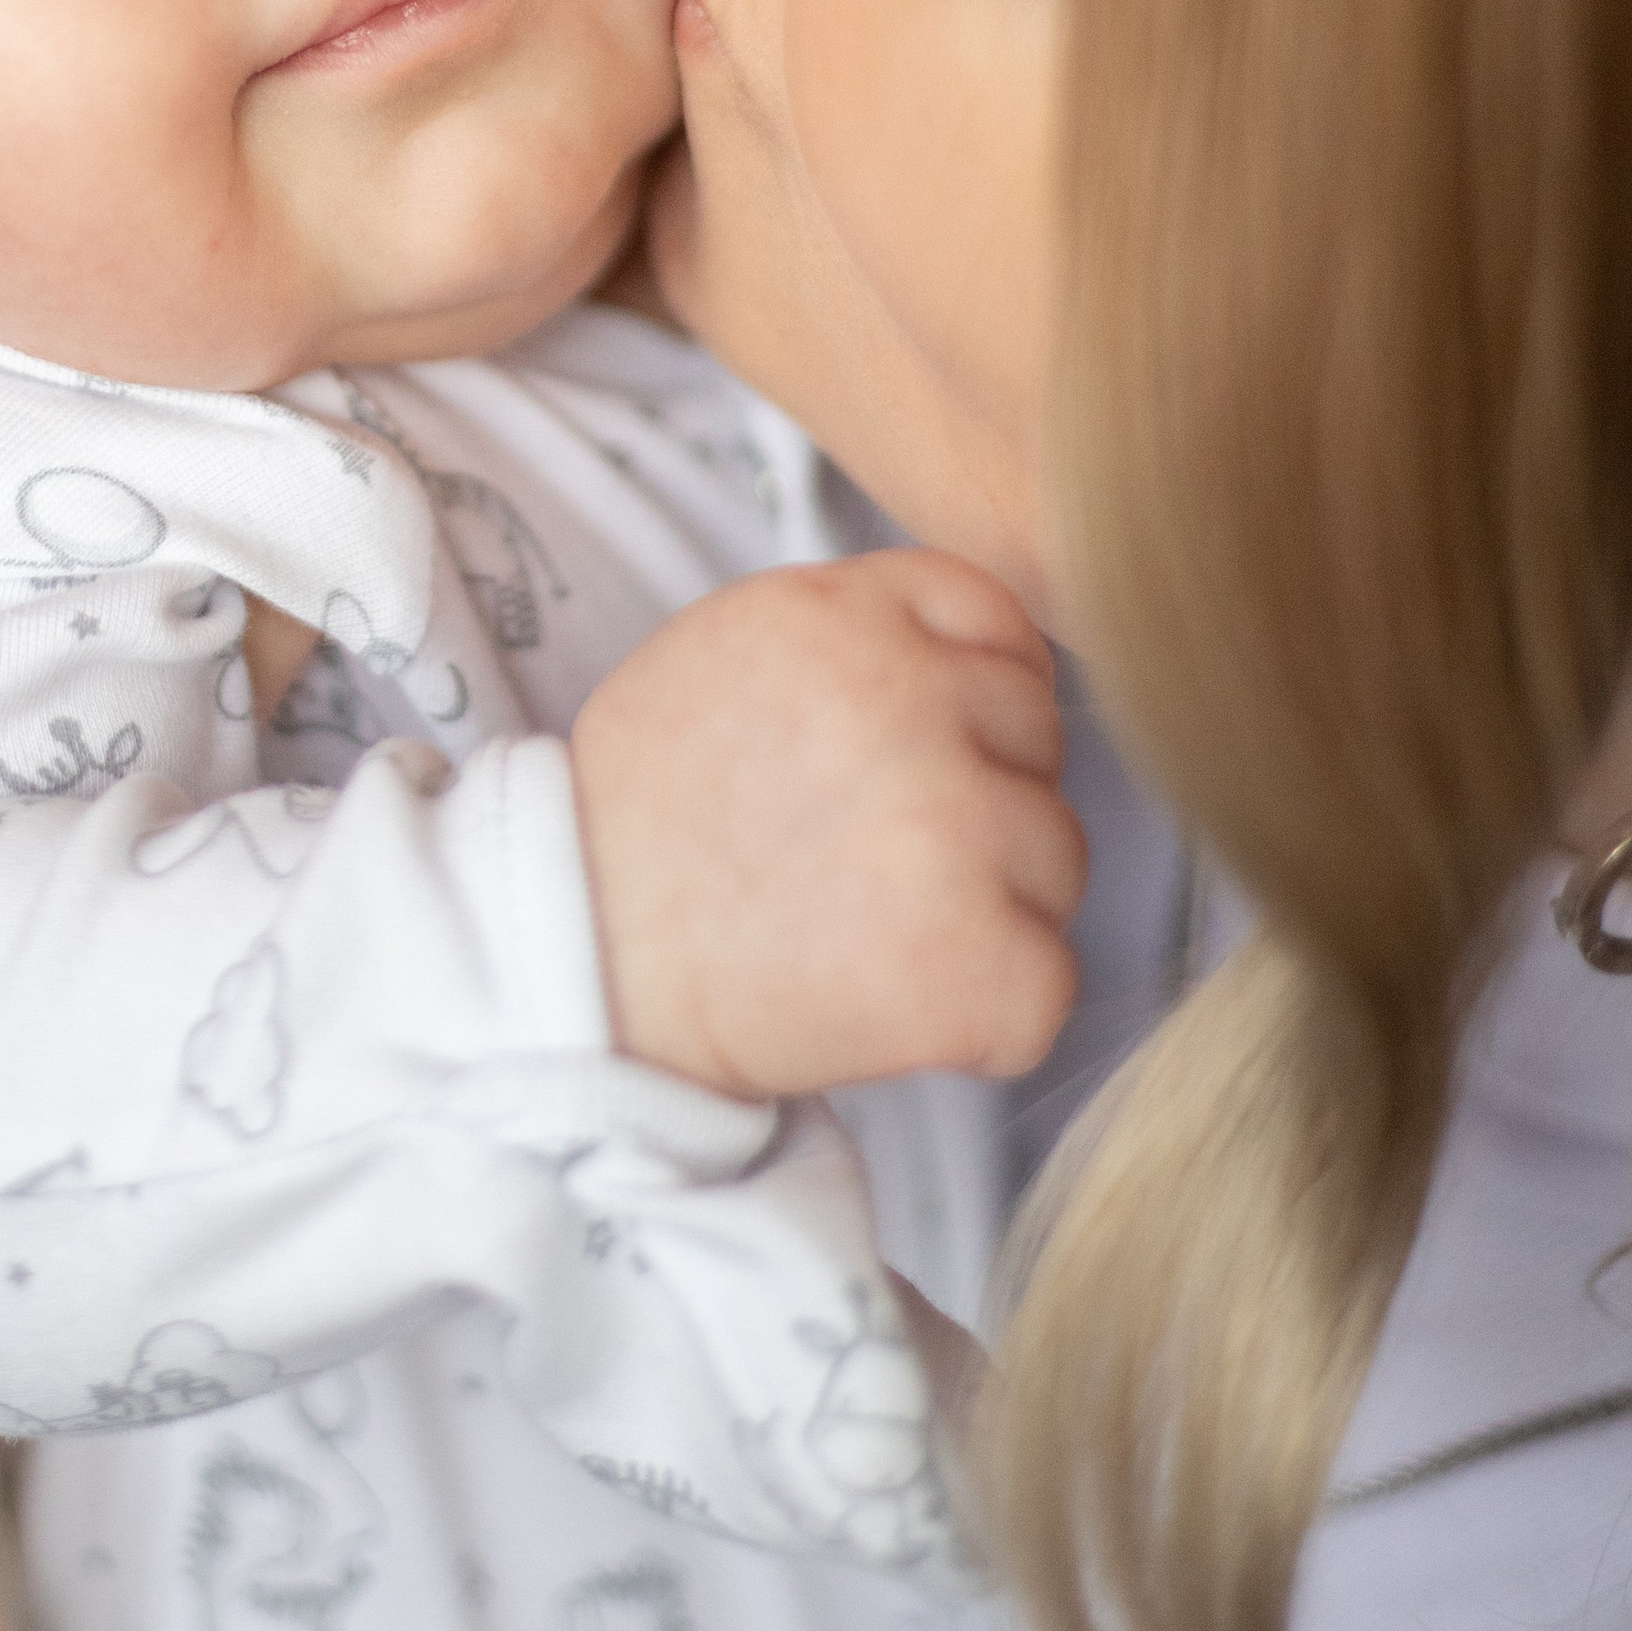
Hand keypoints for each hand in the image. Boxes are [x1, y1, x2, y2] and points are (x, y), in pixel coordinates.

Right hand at [570, 549, 1083, 1102]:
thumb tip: (974, 660)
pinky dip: (990, 1014)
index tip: (926, 753)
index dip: (978, 693)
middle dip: (981, 798)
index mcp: (845, 616)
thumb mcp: (724, 650)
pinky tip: (895, 1003)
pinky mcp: (970, 963)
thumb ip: (853, 630)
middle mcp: (908, 703)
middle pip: (1038, 740)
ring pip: (1056, 858)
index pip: (1001, 620)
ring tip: (866, 930)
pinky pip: (1050, 982)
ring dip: (992, 904)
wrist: (575, 963)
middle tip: (869, 860)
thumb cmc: (640, 818)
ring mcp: (950, 832)